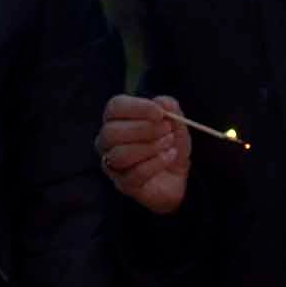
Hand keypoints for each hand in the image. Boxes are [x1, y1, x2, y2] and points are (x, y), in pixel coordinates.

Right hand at [96, 94, 189, 214]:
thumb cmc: (169, 146)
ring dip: (150, 147)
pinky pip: (134, 174)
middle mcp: (108, 141)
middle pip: (111, 132)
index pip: (115, 108)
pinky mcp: (124, 184)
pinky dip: (156, 163)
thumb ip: (170, 109)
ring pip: (120, 154)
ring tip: (169, 144)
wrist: (178, 178)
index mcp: (116, 119)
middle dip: (143, 129)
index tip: (159, 113)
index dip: (137, 108)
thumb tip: (162, 102)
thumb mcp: (175, 124)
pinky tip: (170, 156)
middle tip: (167, 129)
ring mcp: (113, 164)